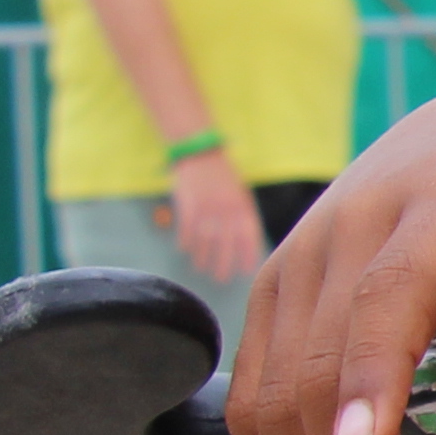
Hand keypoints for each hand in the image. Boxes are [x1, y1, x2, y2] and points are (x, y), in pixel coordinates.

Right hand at [164, 149, 264, 281]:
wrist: (201, 155)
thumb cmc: (224, 178)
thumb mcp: (241, 195)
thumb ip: (243, 217)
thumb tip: (245, 245)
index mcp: (243, 206)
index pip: (249, 237)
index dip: (248, 255)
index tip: (246, 271)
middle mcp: (226, 209)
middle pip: (225, 243)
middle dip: (223, 263)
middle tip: (221, 279)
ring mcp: (206, 208)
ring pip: (204, 239)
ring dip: (203, 256)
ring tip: (202, 269)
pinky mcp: (187, 205)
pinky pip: (187, 229)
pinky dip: (186, 242)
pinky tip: (186, 251)